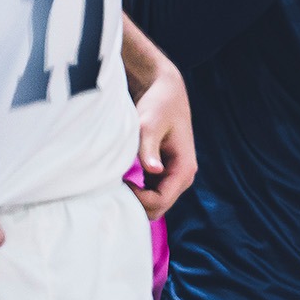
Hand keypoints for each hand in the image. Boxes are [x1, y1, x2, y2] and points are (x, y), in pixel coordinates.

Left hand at [130, 64, 196, 219]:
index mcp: (184, 168)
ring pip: (154, 204)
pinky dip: (136, 193)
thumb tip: (153, 170)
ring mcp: (174, 176)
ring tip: (116, 182)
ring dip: (135, 200)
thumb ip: (149, 147)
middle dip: (136, 204)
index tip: (121, 182)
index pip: (161, 201)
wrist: (165, 91)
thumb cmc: (158, 104)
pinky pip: (150, 194)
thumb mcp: (150, 124)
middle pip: (158, 209)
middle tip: (114, 186)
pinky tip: (121, 179)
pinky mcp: (164, 173)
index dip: (138, 200)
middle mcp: (183, 177)